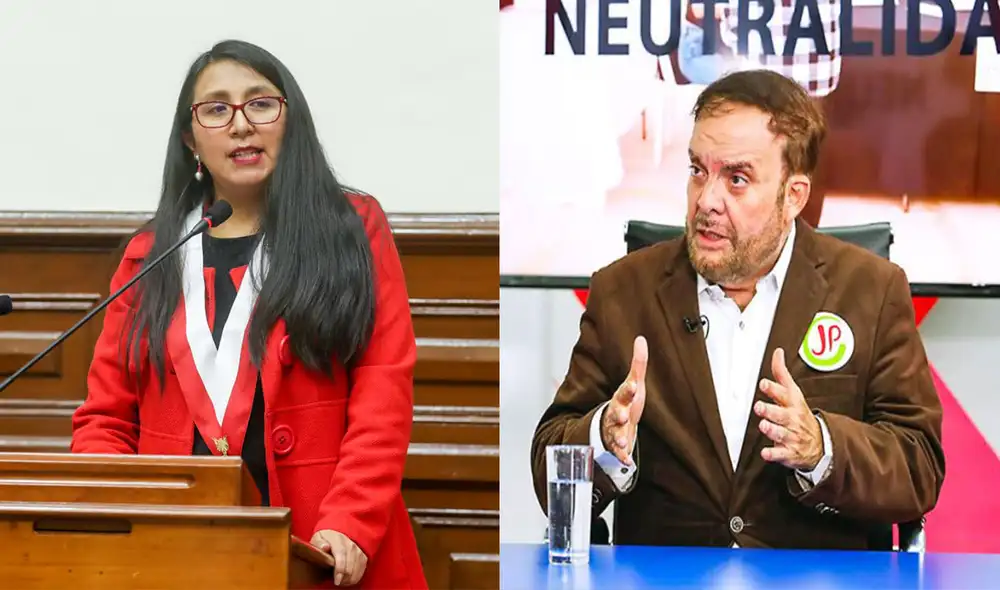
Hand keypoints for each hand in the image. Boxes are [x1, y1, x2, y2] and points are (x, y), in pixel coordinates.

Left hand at [311, 530, 367, 585]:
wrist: (334, 536)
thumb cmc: (323, 541)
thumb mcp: (316, 539)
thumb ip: (319, 543)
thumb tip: (325, 547)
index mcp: (337, 539)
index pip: (341, 554)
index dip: (340, 569)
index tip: (337, 580)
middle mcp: (350, 544)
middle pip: (350, 564)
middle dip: (344, 577)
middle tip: (337, 582)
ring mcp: (357, 550)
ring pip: (357, 568)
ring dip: (350, 578)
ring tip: (341, 581)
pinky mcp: (362, 556)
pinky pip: (362, 569)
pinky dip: (356, 577)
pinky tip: (348, 580)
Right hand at [600, 336, 647, 464]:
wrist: (612, 425)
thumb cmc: (626, 403)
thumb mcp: (633, 384)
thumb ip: (638, 364)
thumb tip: (641, 339)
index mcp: (621, 399)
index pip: (624, 392)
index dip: (629, 390)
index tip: (634, 385)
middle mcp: (616, 414)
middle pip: (616, 413)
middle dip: (619, 414)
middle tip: (623, 415)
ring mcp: (615, 430)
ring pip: (615, 434)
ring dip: (619, 438)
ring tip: (623, 442)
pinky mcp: (617, 446)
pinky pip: (618, 452)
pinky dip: (622, 456)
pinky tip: (627, 461)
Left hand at [754, 348, 823, 471]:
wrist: (820, 444)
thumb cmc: (800, 414)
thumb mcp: (794, 392)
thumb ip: (781, 374)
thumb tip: (777, 352)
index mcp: (793, 403)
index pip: (784, 394)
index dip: (773, 389)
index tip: (763, 384)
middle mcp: (792, 419)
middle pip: (781, 414)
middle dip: (770, 410)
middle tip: (759, 406)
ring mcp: (791, 436)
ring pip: (780, 433)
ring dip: (772, 429)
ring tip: (763, 425)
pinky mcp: (789, 452)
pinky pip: (780, 454)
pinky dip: (773, 454)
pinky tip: (765, 452)